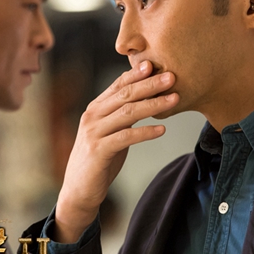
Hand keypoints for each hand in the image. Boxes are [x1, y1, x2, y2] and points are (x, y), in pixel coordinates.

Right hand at [54, 60, 178, 242]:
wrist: (79, 190)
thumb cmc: (99, 159)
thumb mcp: (111, 132)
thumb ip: (122, 115)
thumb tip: (147, 98)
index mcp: (96, 108)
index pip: (118, 85)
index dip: (137, 74)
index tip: (156, 64)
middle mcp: (92, 116)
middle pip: (125, 95)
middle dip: (150, 84)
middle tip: (171, 76)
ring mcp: (94, 133)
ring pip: (128, 113)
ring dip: (153, 105)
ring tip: (174, 99)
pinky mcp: (98, 151)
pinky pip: (126, 137)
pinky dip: (145, 132)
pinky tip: (162, 130)